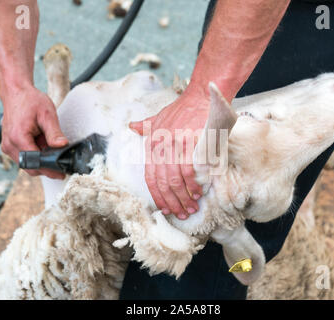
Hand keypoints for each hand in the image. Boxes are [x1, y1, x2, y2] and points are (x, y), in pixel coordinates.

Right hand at [0, 84, 68, 178]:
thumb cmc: (30, 101)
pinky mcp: (9, 146)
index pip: (35, 162)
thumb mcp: (47, 114)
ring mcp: (7, 146)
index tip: (61, 173)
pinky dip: (35, 156)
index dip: (50, 169)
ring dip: (41, 162)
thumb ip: (54, 132)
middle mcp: (9, 144)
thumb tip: (62, 146)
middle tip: (62, 166)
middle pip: (30, 167)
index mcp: (18, 137)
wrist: (16, 93)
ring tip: (51, 150)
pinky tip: (43, 148)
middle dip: (46, 168)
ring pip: (27, 165)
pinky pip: (24, 158)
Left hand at [129, 90, 208, 219]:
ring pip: (176, 179)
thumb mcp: (159, 117)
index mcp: (152, 144)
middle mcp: (161, 146)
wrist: (201, 96)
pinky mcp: (191, 143)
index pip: (151, 177)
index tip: (165, 208)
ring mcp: (175, 145)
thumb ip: (146, 125)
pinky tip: (198, 191)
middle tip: (181, 213)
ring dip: (184, 197)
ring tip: (191, 206)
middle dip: (173, 201)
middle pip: (164, 182)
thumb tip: (132, 127)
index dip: (157, 196)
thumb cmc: (182, 109)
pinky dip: (193, 183)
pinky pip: (189, 169)